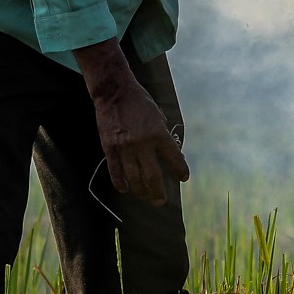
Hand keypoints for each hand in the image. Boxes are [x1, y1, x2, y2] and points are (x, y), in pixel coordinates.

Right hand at [74, 40, 190, 206]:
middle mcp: (142, 143)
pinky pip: (115, 171)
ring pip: (134, 178)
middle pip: (153, 176)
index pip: (174, 158)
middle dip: (158, 191)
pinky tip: (125, 189)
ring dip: (141, 191)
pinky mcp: (110, 148)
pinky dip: (120, 183)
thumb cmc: (139, 102)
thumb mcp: (158, 115)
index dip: (180, 170)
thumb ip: (162, 135)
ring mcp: (125, 148)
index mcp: (158, 134)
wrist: (114, 93)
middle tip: (161, 200)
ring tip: (145, 197)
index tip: (183, 178)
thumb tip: (168, 152)